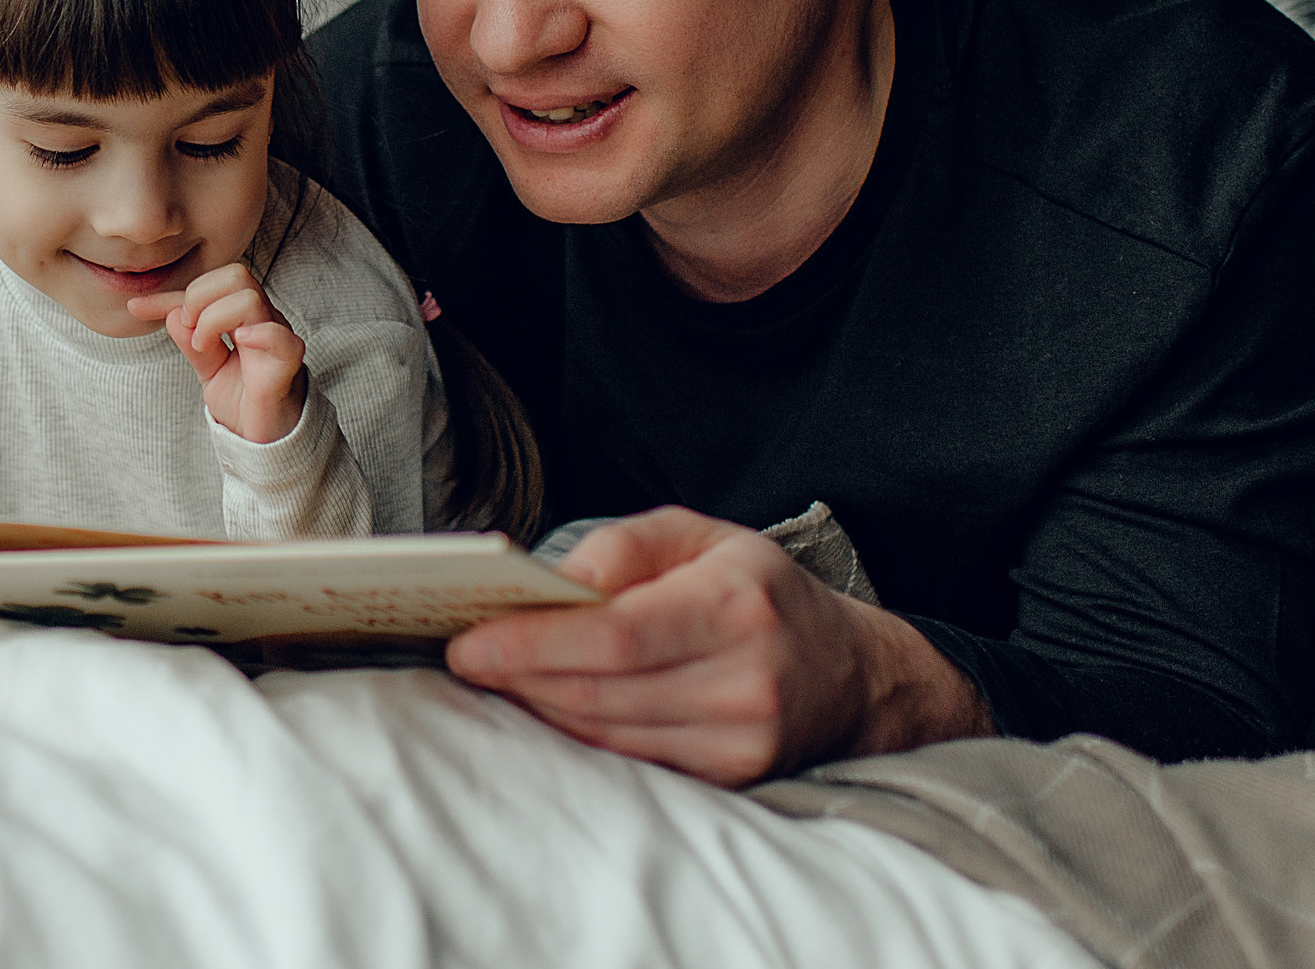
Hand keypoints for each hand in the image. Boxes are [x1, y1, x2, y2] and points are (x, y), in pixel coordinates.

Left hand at [127, 263, 307, 442]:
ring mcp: (276, 338)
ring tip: (203, 346)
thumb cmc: (243, 399)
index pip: (209, 286)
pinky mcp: (286, 364)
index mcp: (243, 317)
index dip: (169, 296)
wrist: (265, 437)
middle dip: (199, 296)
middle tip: (188, 329)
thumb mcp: (207, 368)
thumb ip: (190, 342)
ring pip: (249, 299)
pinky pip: (280, 337)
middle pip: (236, 275)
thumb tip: (171, 315)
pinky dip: (258, 334)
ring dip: (214, 319)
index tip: (135, 308)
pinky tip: (241, 342)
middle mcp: (261, 320)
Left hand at [443, 506, 992, 786]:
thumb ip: (626, 544)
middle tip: (462, 654)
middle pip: (600, 693)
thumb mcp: (701, 534)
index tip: (467, 642)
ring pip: (607, 734)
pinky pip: (630, 759)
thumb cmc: (758, 590)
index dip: (533, 644)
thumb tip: (557, 584)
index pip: (615, 637)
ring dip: (540, 707)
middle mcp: (746, 681)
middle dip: (519, 676)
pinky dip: (579, 733)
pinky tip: (546, 703)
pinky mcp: (732, 779)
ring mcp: (742, 741)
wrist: (853, 674)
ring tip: (494, 676)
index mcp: (738, 605)